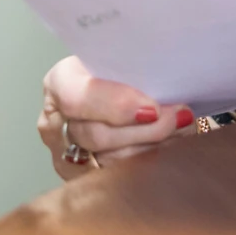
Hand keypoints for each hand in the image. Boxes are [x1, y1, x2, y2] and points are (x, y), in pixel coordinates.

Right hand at [38, 56, 197, 181]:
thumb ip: (136, 68)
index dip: (117, 106)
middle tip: (178, 118)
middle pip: (97, 136)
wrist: (112, 88)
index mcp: (60, 82)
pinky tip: (169, 148)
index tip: (153, 109)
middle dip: (145, 131)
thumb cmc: (118, 69)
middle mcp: (55, 122)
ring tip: (180, 131)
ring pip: (109, 162)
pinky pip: (116, 178)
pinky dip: (147, 163)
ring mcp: (65, 154)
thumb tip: (170, 89)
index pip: (78, 98)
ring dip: (151, 148)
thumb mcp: (121, 57)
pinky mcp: (82, 178)